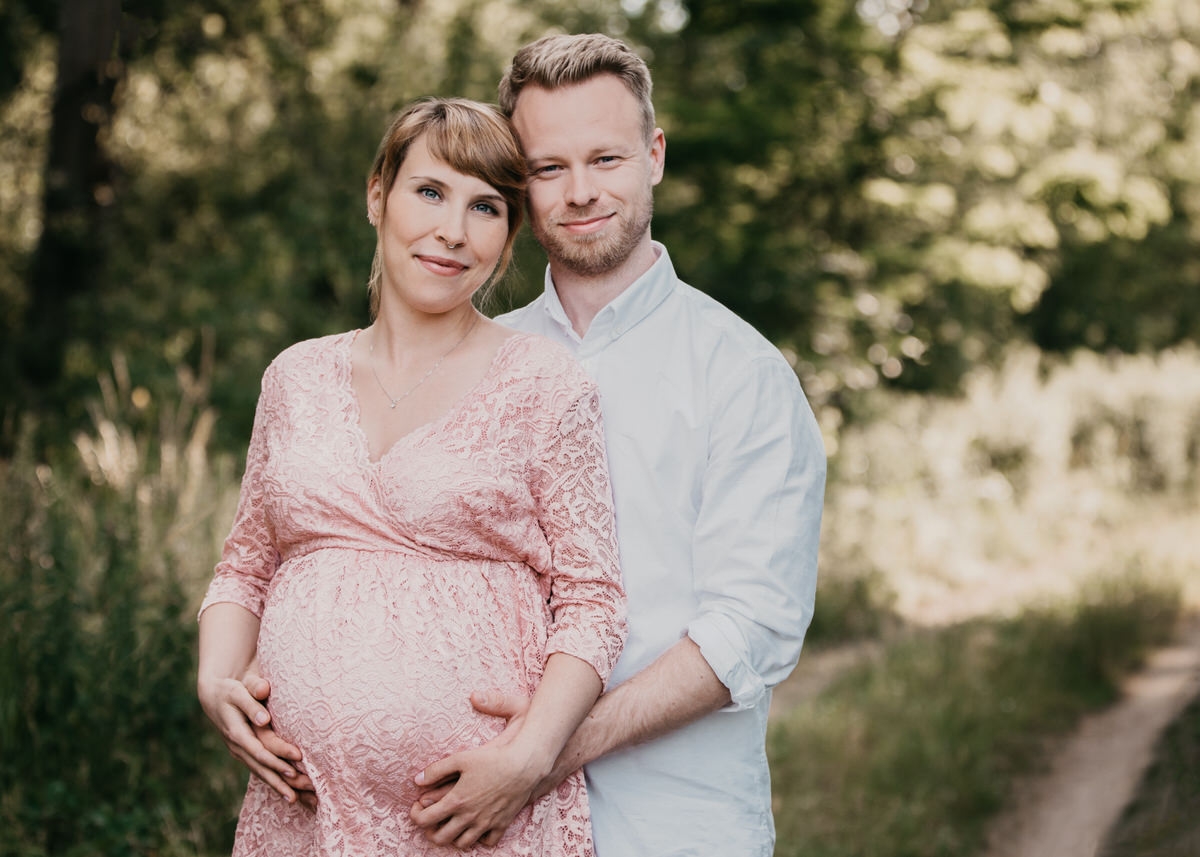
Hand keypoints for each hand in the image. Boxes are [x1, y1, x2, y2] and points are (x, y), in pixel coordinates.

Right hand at [197, 670, 314, 808]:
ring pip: (260, 773)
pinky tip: (285, 792)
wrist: (213, 696)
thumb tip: (264, 719)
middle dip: (280, 779)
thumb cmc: (229, 691)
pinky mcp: (244, 753)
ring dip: (276, 786)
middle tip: (302, 788)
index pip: (260, 749)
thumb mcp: (238, 692)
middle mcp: (238, 747)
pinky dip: (272, 782)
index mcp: (237, 733)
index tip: (298, 758)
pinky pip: (259, 771)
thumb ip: (251, 703)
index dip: (277, 756)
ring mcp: (240, 752)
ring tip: (295, 799)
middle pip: (261, 767)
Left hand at [409, 690, 540, 848]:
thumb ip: (436, 770)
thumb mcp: (460, 758)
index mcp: (455, 801)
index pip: (424, 820)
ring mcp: (486, 823)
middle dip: (430, 830)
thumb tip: (417, 780)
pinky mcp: (502, 824)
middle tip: (432, 817)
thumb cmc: (492, 758)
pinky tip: (477, 825)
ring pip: (462, 844)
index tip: (417, 805)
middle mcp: (469, 817)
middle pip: (440, 838)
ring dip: (453, 836)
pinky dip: (479, 838)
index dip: (415, 815)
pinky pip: (487, 842)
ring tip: (453, 822)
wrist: (524, 764)